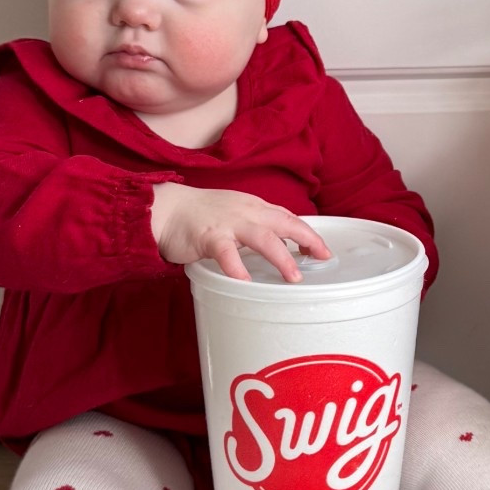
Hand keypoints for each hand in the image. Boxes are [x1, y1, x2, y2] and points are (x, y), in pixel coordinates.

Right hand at [150, 182, 331, 283]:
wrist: (166, 209)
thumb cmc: (201, 215)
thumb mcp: (236, 214)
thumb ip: (256, 227)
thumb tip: (281, 247)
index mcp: (255, 207)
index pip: (289, 218)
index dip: (308, 234)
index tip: (324, 251)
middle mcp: (247, 212)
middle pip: (285, 223)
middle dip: (307, 240)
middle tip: (322, 258)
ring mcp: (229, 223)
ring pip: (263, 238)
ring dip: (282, 257)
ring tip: (294, 276)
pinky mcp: (208, 236)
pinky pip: (226, 253)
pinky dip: (237, 267)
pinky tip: (245, 282)